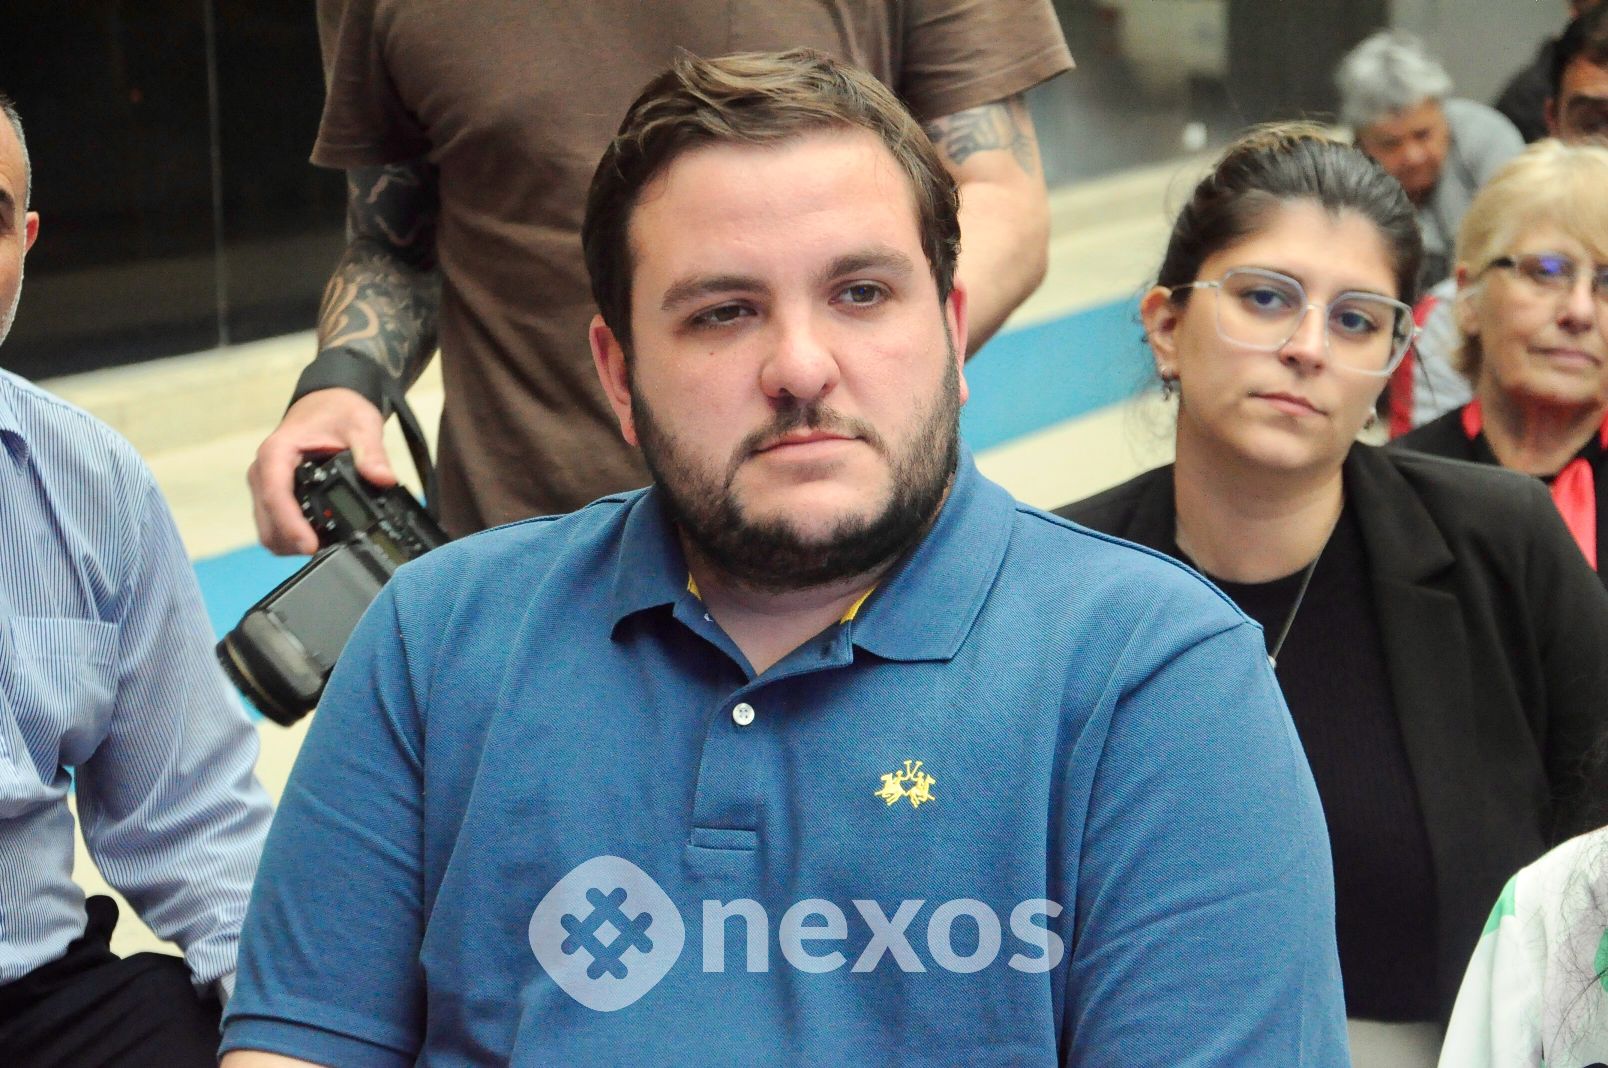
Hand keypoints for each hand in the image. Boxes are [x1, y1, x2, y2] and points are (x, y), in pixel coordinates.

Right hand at [248, 388, 395, 554]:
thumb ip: (372, 453)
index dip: (290, 525)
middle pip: (267, 520)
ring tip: (326, 544)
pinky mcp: (272, 494)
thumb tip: (383, 478)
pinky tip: (319, 535)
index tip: (310, 546)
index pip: (276, 495)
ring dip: (291, 542)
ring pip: (268, 528)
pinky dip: (293, 535)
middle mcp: (264, 470)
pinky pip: (275, 524)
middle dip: (293, 541)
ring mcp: (265, 484)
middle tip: (328, 550)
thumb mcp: (361, 425)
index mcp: (277, 452)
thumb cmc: (338, 411)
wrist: (326, 403)